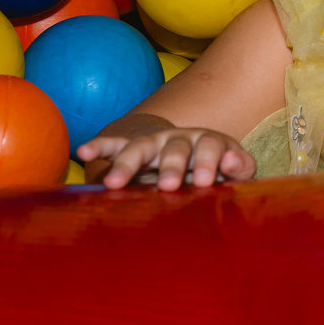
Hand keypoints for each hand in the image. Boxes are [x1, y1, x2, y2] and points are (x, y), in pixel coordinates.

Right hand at [77, 129, 256, 190]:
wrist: (185, 152)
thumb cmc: (215, 167)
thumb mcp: (234, 168)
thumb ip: (240, 167)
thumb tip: (233, 162)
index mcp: (208, 142)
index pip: (211, 146)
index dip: (209, 162)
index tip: (205, 181)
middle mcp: (180, 138)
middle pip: (175, 147)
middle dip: (171, 165)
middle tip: (168, 186)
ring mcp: (154, 142)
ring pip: (140, 148)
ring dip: (127, 163)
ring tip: (113, 183)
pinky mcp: (131, 147)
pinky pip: (113, 144)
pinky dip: (99, 146)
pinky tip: (83, 151)